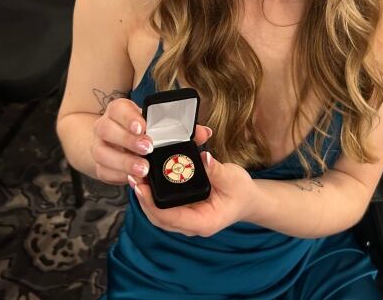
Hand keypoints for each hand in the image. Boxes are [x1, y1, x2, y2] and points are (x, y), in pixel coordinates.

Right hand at [91, 97, 211, 184]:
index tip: (144, 127)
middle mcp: (105, 126)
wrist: (119, 146)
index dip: (129, 117)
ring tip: (144, 169)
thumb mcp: (162, 128)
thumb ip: (182, 129)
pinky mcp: (100, 167)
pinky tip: (133, 178)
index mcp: (120, 111)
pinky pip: (103, 171)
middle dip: (128, 140)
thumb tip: (204, 133)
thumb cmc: (147, 134)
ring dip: (124, 161)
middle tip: (148, 149)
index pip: (118, 108)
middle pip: (106, 129)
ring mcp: (99, 146)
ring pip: (101, 152)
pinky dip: (118, 175)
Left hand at [130, 151, 256, 236]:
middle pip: (159, 218)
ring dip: (146, 197)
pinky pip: (163, 206)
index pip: (171, 218)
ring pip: (158, 214)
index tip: (141, 188)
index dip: (153, 204)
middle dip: (144, 200)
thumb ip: (216, 170)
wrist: (248, 200)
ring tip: (136, 177)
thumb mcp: (233, 179)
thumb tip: (203, 157)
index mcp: (204, 222)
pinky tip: (146, 180)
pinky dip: (153, 194)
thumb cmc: (241, 192)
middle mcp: (191, 225)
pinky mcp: (183, 210)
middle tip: (134, 178)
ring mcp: (186, 219)